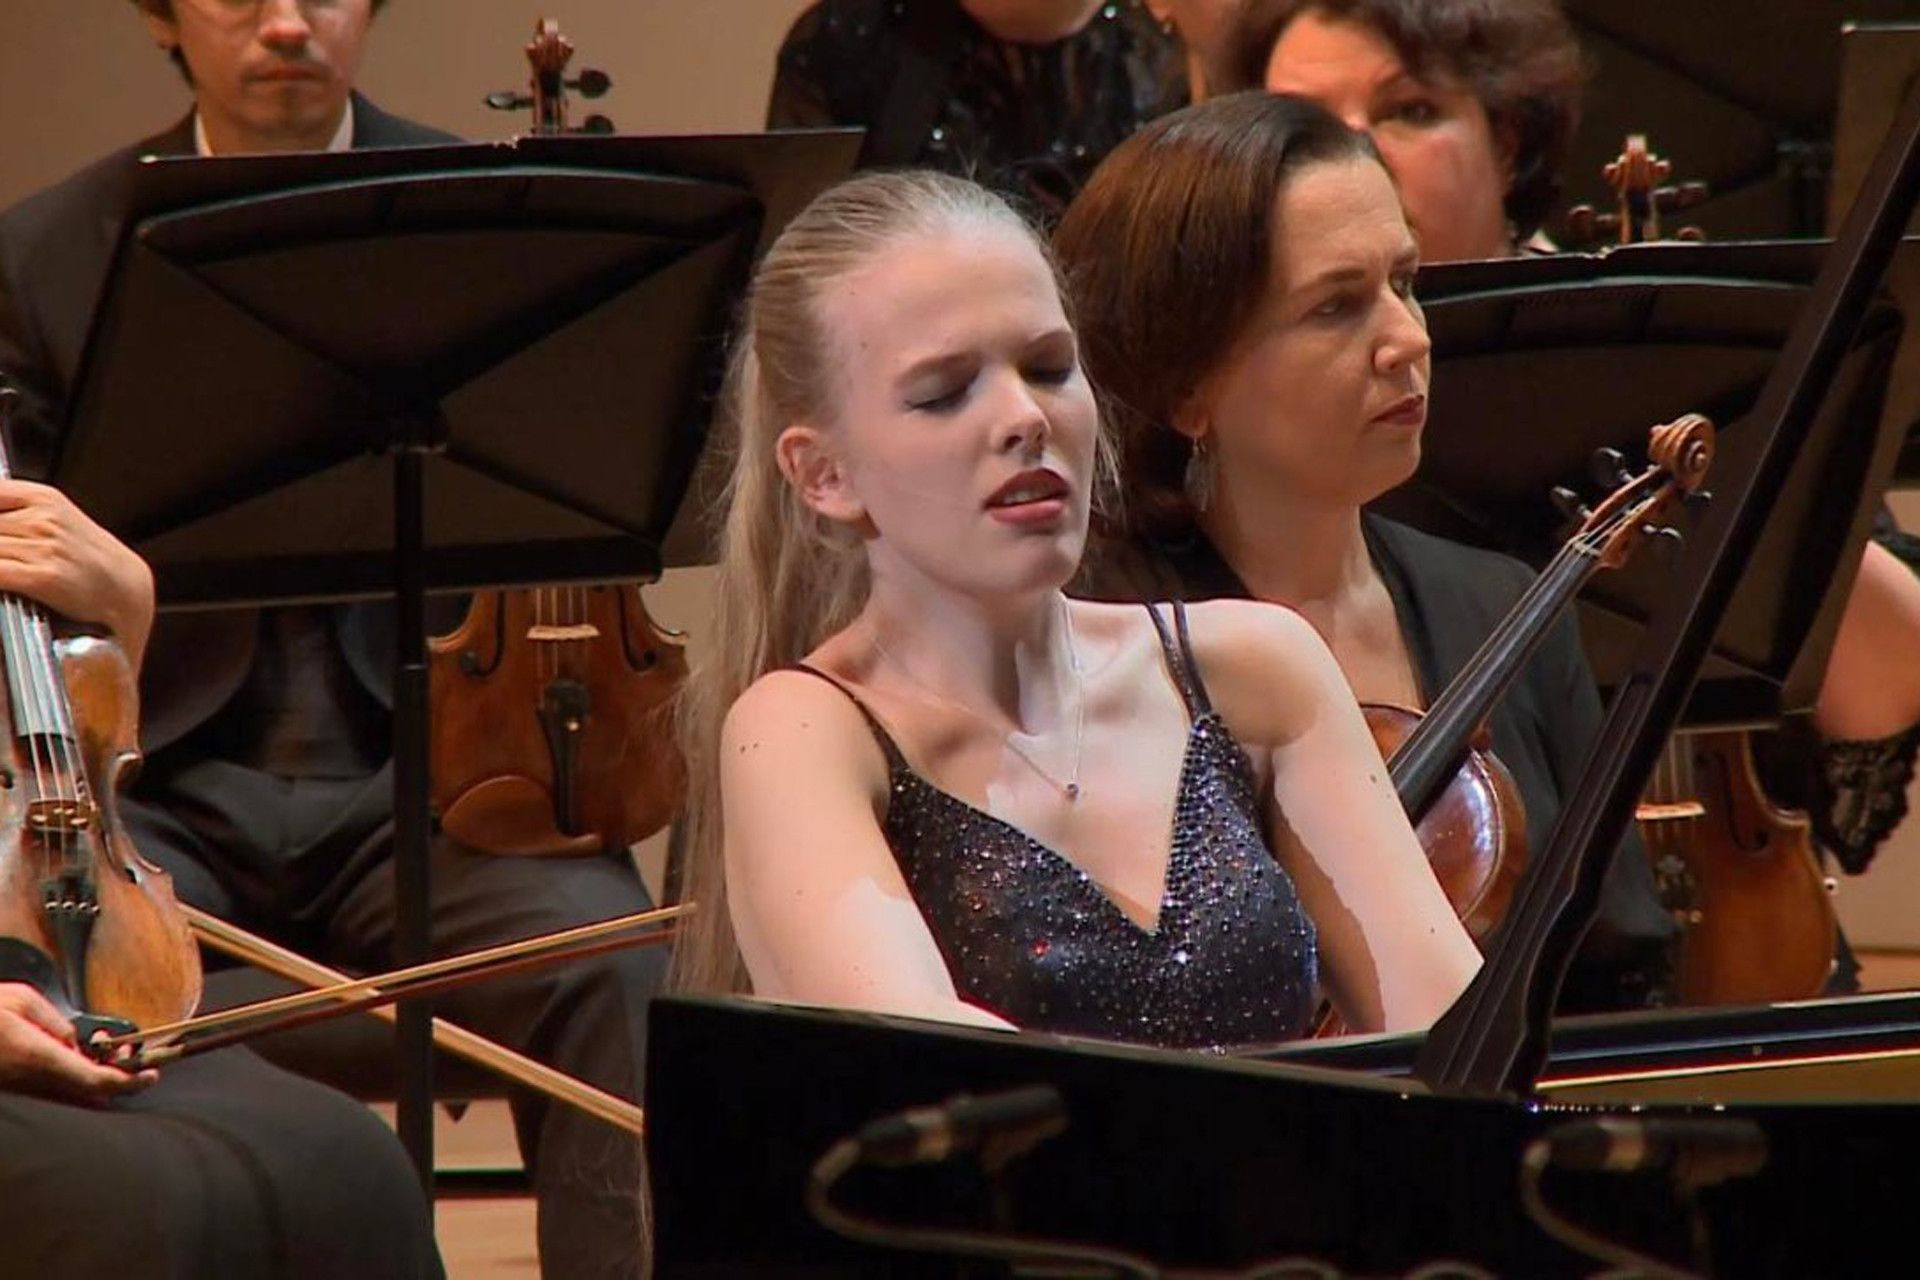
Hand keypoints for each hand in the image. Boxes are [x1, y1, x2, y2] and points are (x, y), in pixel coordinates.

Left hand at [0, 479, 153, 666]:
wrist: (124, 588)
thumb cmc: (86, 558)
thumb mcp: (52, 516)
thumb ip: (12, 511)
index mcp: (42, 498)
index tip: (5, 532)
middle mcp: (43, 519)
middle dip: (0, 542)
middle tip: (10, 552)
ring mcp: (45, 548)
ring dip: (0, 559)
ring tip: (13, 566)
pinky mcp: (44, 577)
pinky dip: (0, 577)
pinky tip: (9, 582)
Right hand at [0, 981, 154, 1104]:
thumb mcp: (22, 1001)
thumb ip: (58, 1022)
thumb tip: (75, 1043)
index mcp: (40, 1056)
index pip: (96, 1082)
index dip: (129, 1082)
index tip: (151, 1075)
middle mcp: (34, 1080)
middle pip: (92, 1095)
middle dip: (121, 1076)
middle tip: (131, 1050)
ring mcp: (26, 1089)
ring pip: (76, 1096)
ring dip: (101, 1074)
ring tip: (109, 1045)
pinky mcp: (19, 1089)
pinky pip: (59, 1091)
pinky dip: (80, 1076)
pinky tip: (81, 1054)